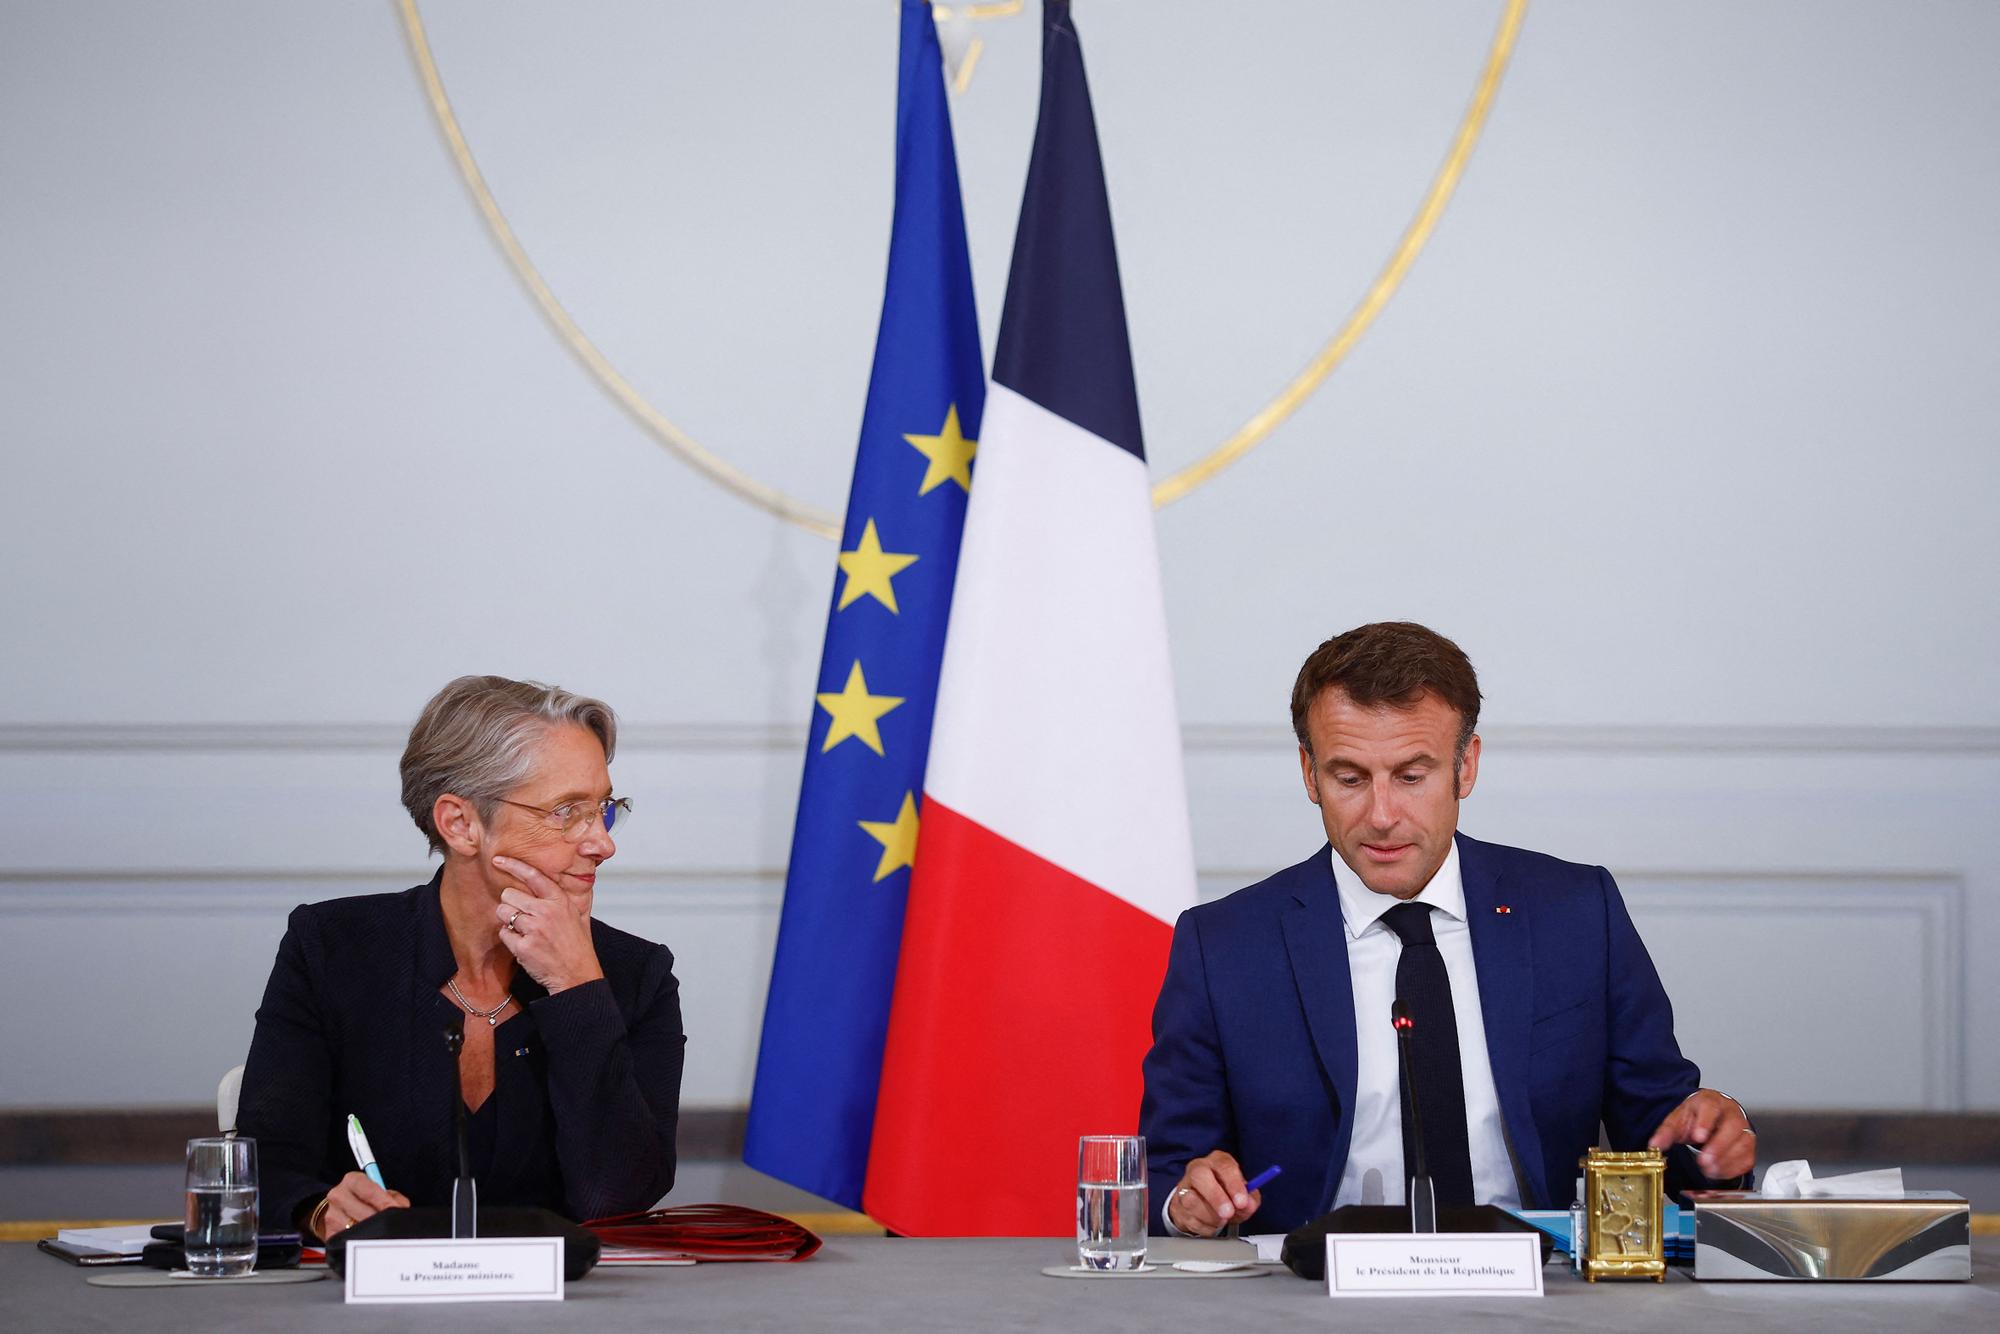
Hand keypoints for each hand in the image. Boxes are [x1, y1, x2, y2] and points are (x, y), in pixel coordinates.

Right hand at [317, 1171, 409, 1238]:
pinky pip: (351, 1240)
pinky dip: (363, 1241)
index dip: (385, 1202)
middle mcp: (338, 1196)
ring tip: (382, 1230)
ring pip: (358, 1229)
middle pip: (365, 1213)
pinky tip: (370, 1238)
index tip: (396, 1210)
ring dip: (373, 1231)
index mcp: (352, 1180)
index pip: (370, 1191)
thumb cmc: (363, 1198)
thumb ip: (392, 1197)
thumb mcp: (378, 1190)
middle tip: (393, 1224)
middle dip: (383, 1220)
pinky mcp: (330, 1234)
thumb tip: (402, 1209)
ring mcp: (332, 1216)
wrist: (338, 1210)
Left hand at [493, 855, 603, 993]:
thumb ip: (567, 897)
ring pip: (503, 912)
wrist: (577, 975)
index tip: (498, 860)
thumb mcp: (579, 915)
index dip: (513, 865)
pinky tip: (524, 945)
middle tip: (523, 917)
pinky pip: (503, 933)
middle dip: (511, 905)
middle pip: (509, 895)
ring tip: (524, 931)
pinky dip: (510, 939)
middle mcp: (547, 911)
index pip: (533, 875)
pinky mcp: (523, 946)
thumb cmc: (577, 946)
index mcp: (560, 901)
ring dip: (508, 921)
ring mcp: (534, 929)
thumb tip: (567, 878)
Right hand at [1167, 1150, 1262, 1236]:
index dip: (1234, 1184)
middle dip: (1216, 1197)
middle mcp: (1198, 1169)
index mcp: (1217, 1161)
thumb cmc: (1225, 1193)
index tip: (1242, 1202)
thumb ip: (1250, 1199)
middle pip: (1200, 1175)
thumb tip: (1248, 1205)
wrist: (1202, 1203)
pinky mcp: (1178, 1206)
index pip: (1224, 1166)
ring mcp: (1185, 1187)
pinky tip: (1212, 1223)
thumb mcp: (1242, 1193)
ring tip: (1222, 1220)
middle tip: (1228, 1213)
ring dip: (1211, 1216)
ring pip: (1191, 1200)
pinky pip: (1190, 1219)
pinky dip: (1205, 1226)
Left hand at [1648, 1088, 1755, 1180]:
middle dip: (1718, 1146)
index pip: (1711, 1108)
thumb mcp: (1679, 1118)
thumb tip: (1655, 1145)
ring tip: (1708, 1169)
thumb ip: (1666, 1131)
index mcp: (1712, 1102)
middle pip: (1732, 1127)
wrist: (1713, 1116)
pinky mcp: (1748, 1146)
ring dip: (1726, 1160)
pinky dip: (1733, 1168)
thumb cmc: (1697, 1116)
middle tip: (1703, 1161)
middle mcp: (1732, 1113)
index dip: (1705, 1123)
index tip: (1697, 1137)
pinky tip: (1718, 1172)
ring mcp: (1744, 1129)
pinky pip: (1747, 1158)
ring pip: (1743, 1143)